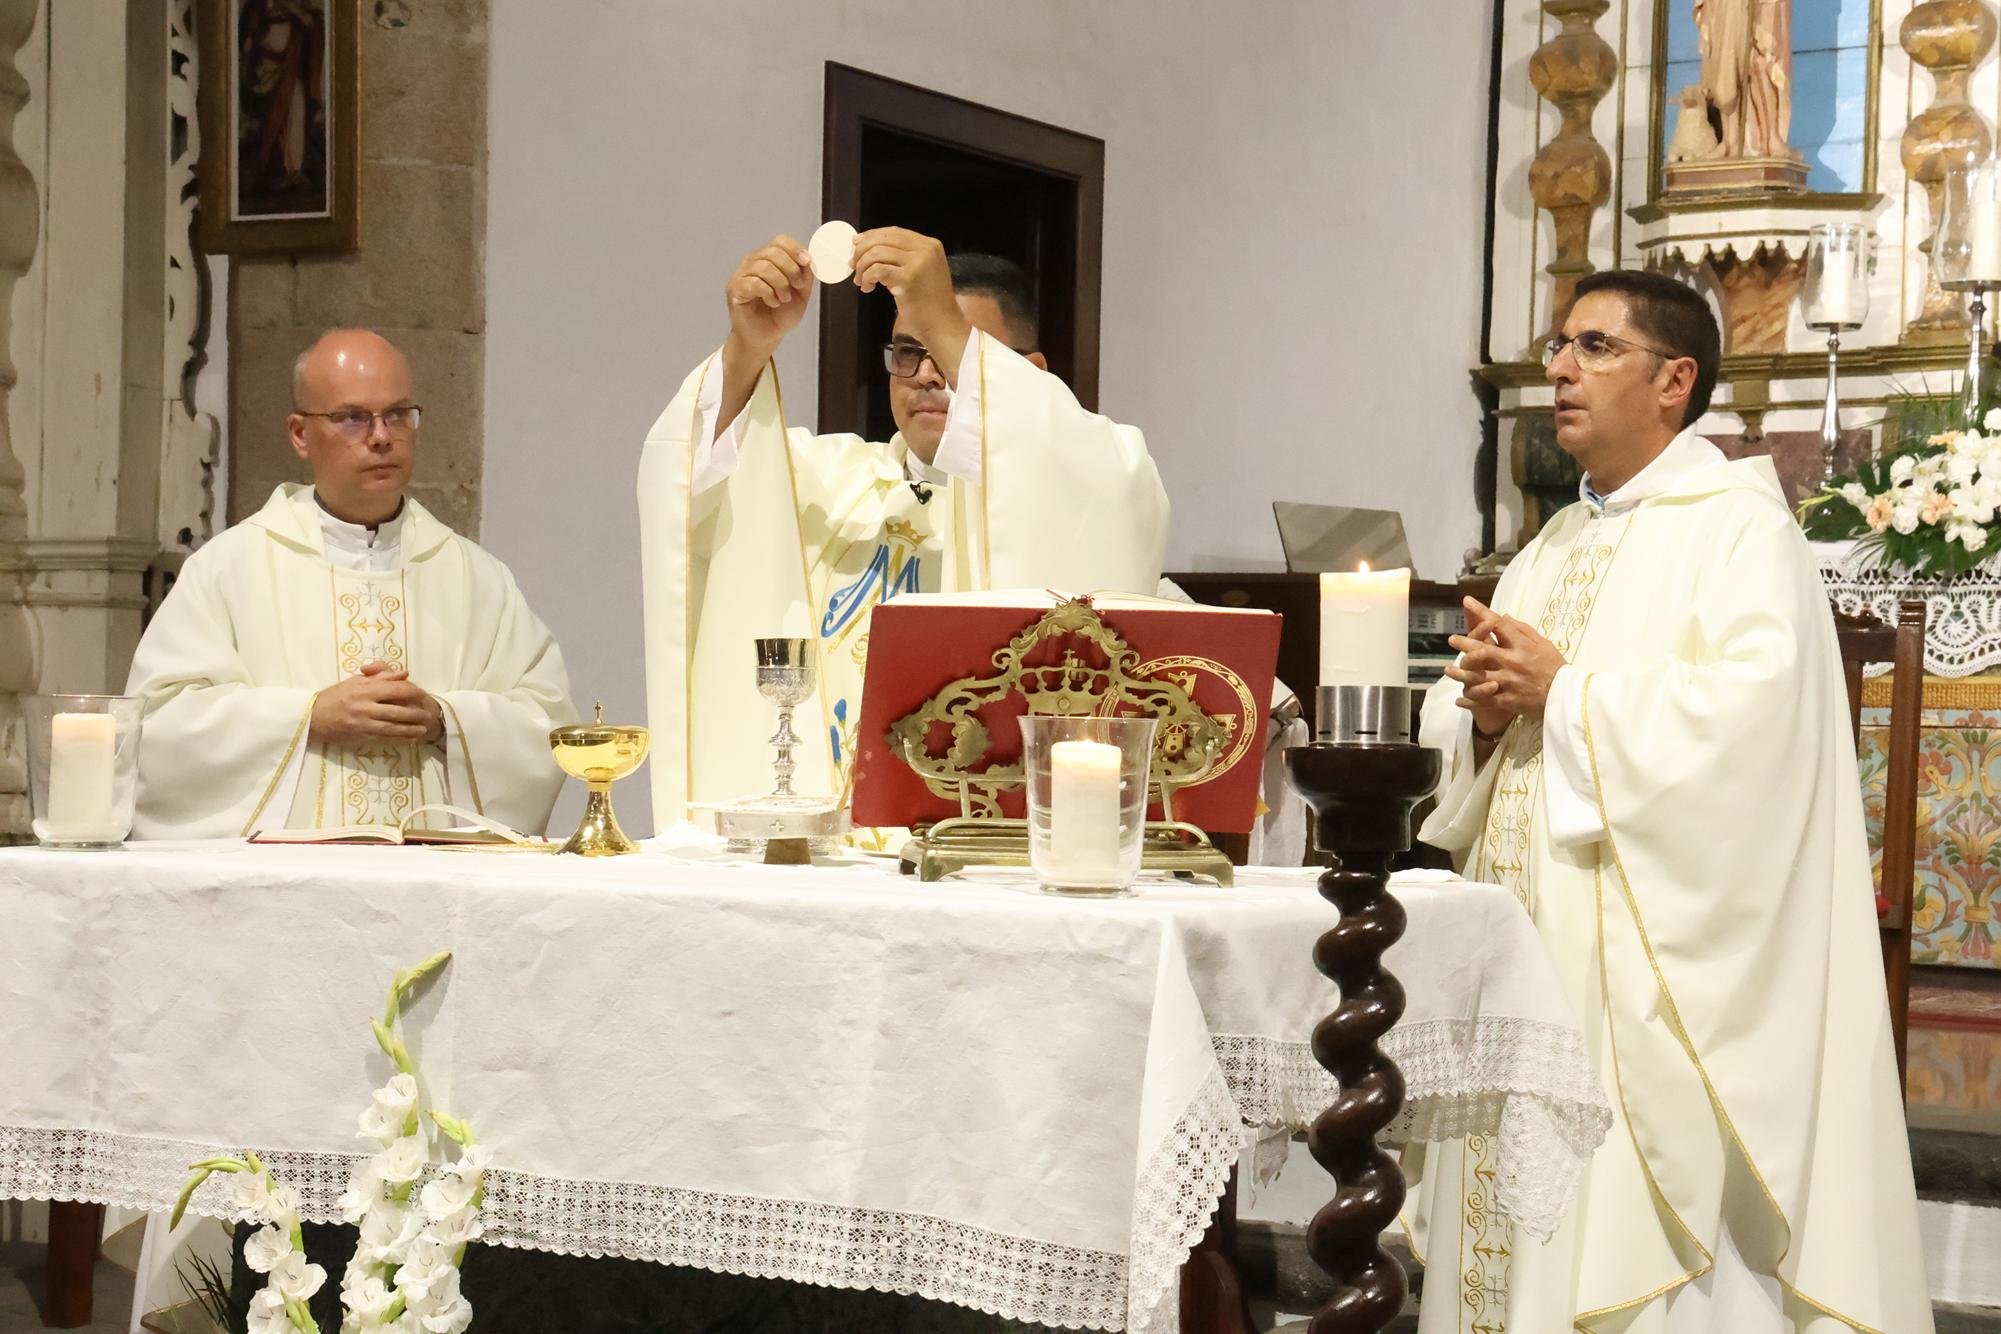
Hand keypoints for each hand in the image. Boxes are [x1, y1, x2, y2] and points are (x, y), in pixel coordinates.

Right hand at [310, 660, 442, 747]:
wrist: (313, 718)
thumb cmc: (336, 696)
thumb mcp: (356, 681)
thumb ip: (381, 676)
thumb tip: (404, 674)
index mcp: (365, 690)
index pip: (396, 690)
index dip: (413, 692)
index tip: (422, 694)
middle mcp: (365, 707)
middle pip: (398, 711)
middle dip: (416, 714)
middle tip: (428, 715)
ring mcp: (363, 724)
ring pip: (393, 728)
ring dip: (411, 730)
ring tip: (423, 730)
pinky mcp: (361, 738)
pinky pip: (385, 740)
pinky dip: (399, 740)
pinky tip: (410, 740)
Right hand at [723, 234, 814, 357]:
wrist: (767, 336)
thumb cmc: (780, 315)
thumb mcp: (801, 293)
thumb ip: (805, 274)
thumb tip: (810, 258)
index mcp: (769, 259)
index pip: (780, 241)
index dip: (795, 249)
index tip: (806, 261)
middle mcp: (753, 262)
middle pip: (773, 252)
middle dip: (791, 270)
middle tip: (796, 287)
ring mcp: (742, 274)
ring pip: (764, 267)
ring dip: (781, 285)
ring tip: (783, 299)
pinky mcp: (735, 289)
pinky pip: (754, 283)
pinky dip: (768, 293)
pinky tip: (772, 302)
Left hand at [852, 227, 969, 379]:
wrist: (942, 325)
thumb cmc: (930, 302)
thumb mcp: (922, 270)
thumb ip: (903, 257)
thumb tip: (870, 247)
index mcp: (929, 244)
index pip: (894, 232)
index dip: (872, 235)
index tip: (857, 244)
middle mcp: (925, 249)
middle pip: (883, 239)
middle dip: (862, 250)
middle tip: (854, 265)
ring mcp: (917, 263)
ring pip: (877, 253)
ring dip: (862, 266)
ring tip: (862, 281)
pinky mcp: (908, 278)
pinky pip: (877, 270)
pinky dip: (867, 277)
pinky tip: (868, 288)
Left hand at [1445, 597, 1566, 728]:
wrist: (1566, 698)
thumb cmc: (1555, 668)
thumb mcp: (1543, 644)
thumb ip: (1522, 630)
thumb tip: (1504, 616)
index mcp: (1523, 646)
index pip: (1499, 625)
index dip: (1482, 612)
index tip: (1467, 602)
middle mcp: (1513, 662)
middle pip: (1482, 650)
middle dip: (1464, 644)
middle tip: (1452, 639)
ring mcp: (1509, 682)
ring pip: (1477, 677)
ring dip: (1460, 674)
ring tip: (1448, 670)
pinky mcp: (1507, 700)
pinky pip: (1484, 700)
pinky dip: (1470, 700)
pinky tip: (1459, 699)